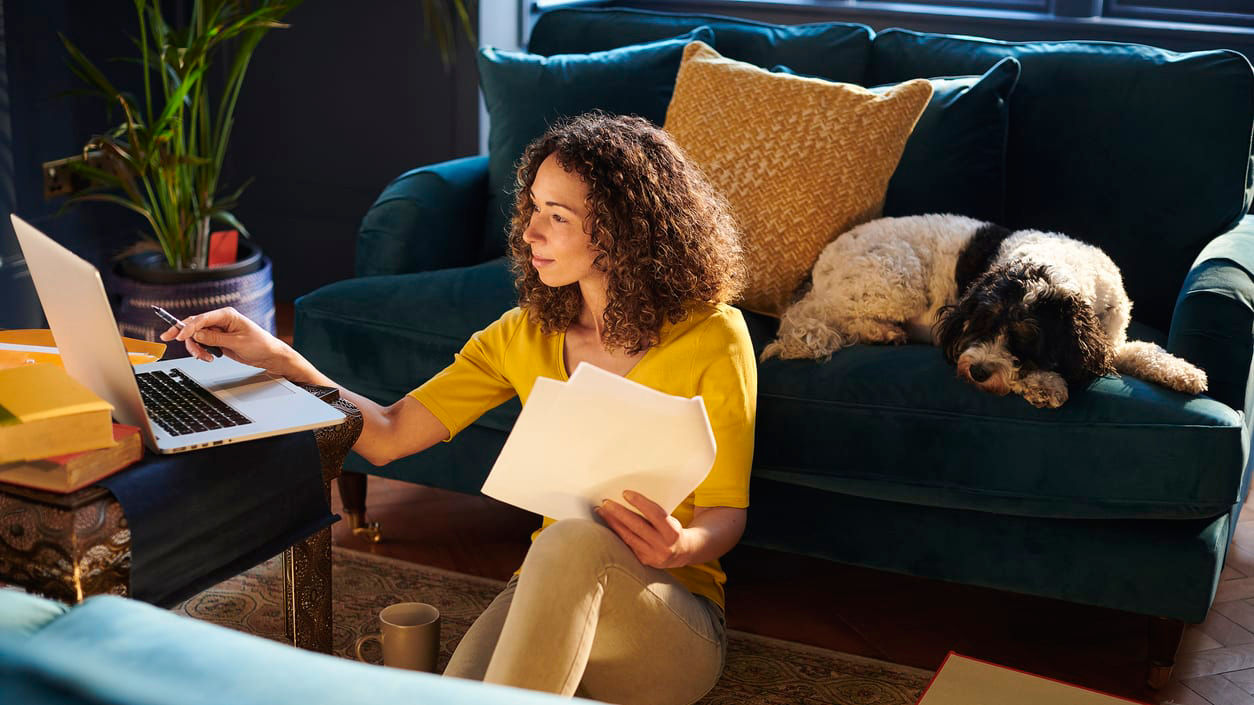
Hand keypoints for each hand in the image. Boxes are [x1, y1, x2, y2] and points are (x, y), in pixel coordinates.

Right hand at [159, 306, 293, 374]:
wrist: (269, 355)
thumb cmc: (260, 344)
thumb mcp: (237, 342)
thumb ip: (216, 338)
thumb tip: (197, 335)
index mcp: (227, 315)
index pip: (202, 318)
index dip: (187, 327)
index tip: (178, 336)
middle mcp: (220, 320)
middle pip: (194, 325)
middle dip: (184, 335)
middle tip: (170, 340)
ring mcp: (218, 330)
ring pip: (195, 336)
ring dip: (195, 347)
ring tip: (205, 357)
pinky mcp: (217, 340)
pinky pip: (201, 343)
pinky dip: (200, 351)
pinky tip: (207, 357)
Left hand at [595, 490, 692, 568]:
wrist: (682, 552)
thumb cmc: (672, 530)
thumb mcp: (670, 520)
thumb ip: (654, 513)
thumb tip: (628, 498)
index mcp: (672, 532)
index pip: (654, 514)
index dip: (640, 502)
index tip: (625, 493)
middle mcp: (663, 545)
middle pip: (637, 526)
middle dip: (619, 513)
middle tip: (606, 503)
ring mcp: (653, 555)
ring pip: (628, 537)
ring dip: (613, 523)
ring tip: (601, 512)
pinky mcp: (644, 561)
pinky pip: (627, 545)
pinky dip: (616, 534)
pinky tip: (607, 525)